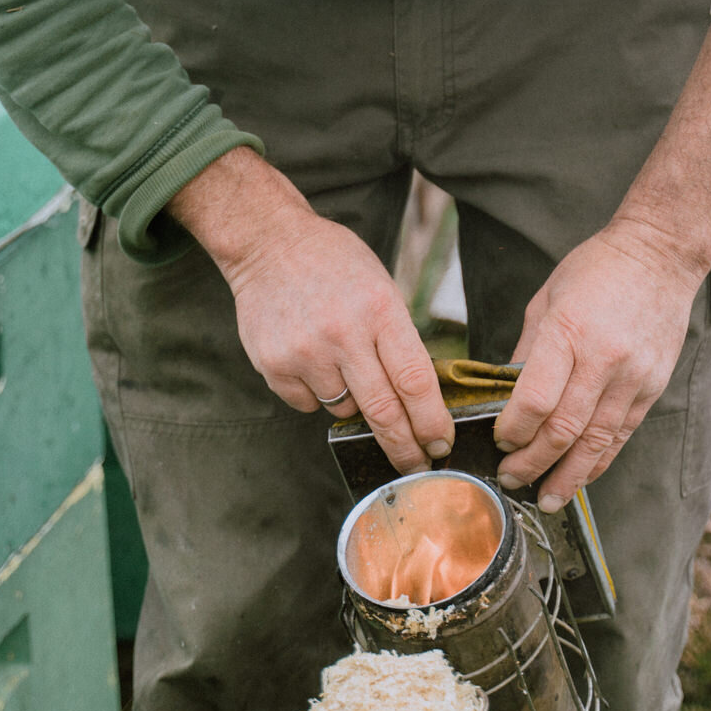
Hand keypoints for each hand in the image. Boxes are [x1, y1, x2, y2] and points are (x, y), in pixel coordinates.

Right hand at [170, 149, 454, 474]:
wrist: (269, 243)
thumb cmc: (335, 263)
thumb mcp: (381, 286)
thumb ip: (398, 338)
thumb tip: (420, 400)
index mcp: (380, 308)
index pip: (414, 381)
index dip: (431, 421)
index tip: (441, 444)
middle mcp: (343, 333)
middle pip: (383, 411)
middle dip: (404, 447)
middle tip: (418, 467)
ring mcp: (305, 351)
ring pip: (344, 409)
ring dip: (352, 401)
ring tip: (342, 360)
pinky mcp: (274, 364)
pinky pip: (307, 405)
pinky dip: (316, 393)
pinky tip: (311, 358)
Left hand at [491, 219, 706, 510]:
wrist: (660, 255)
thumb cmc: (595, 269)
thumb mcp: (547, 298)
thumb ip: (528, 350)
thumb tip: (507, 396)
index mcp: (568, 331)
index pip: (537, 399)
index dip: (514, 430)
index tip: (500, 441)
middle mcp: (603, 358)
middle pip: (564, 429)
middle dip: (533, 462)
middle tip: (511, 479)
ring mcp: (633, 376)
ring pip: (596, 441)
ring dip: (568, 476)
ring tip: (546, 499)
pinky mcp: (652, 386)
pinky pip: (621, 433)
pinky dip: (599, 460)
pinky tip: (580, 477)